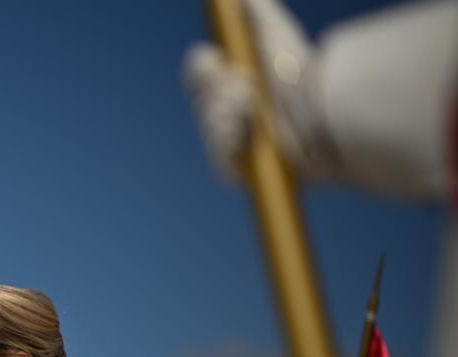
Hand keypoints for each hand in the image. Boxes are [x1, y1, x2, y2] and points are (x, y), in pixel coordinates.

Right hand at [184, 0, 327, 179]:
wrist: (322, 113)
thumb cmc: (301, 72)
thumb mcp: (275, 31)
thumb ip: (256, 9)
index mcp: (241, 81)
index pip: (202, 73)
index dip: (204, 68)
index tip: (218, 62)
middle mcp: (240, 112)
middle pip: (202, 99)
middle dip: (219, 92)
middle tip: (244, 89)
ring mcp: (242, 143)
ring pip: (210, 125)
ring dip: (227, 114)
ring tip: (253, 111)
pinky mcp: (245, 172)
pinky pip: (220, 156)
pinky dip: (228, 142)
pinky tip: (250, 136)